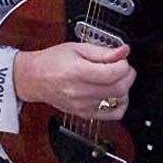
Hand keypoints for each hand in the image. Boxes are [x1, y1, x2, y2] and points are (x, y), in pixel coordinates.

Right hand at [14, 42, 135, 120]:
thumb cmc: (52, 61)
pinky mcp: (85, 114)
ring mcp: (83, 106)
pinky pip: (113, 115)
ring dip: (125, 89)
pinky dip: (120, 104)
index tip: (121, 59)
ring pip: (119, 101)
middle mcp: (80, 92)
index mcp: (77, 72)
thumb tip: (123, 51)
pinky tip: (115, 94)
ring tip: (117, 79)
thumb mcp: (77, 48)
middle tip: (123, 67)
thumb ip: (103, 51)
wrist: (34, 78)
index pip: (113, 73)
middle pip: (119, 88)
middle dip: (128, 75)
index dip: (124, 64)